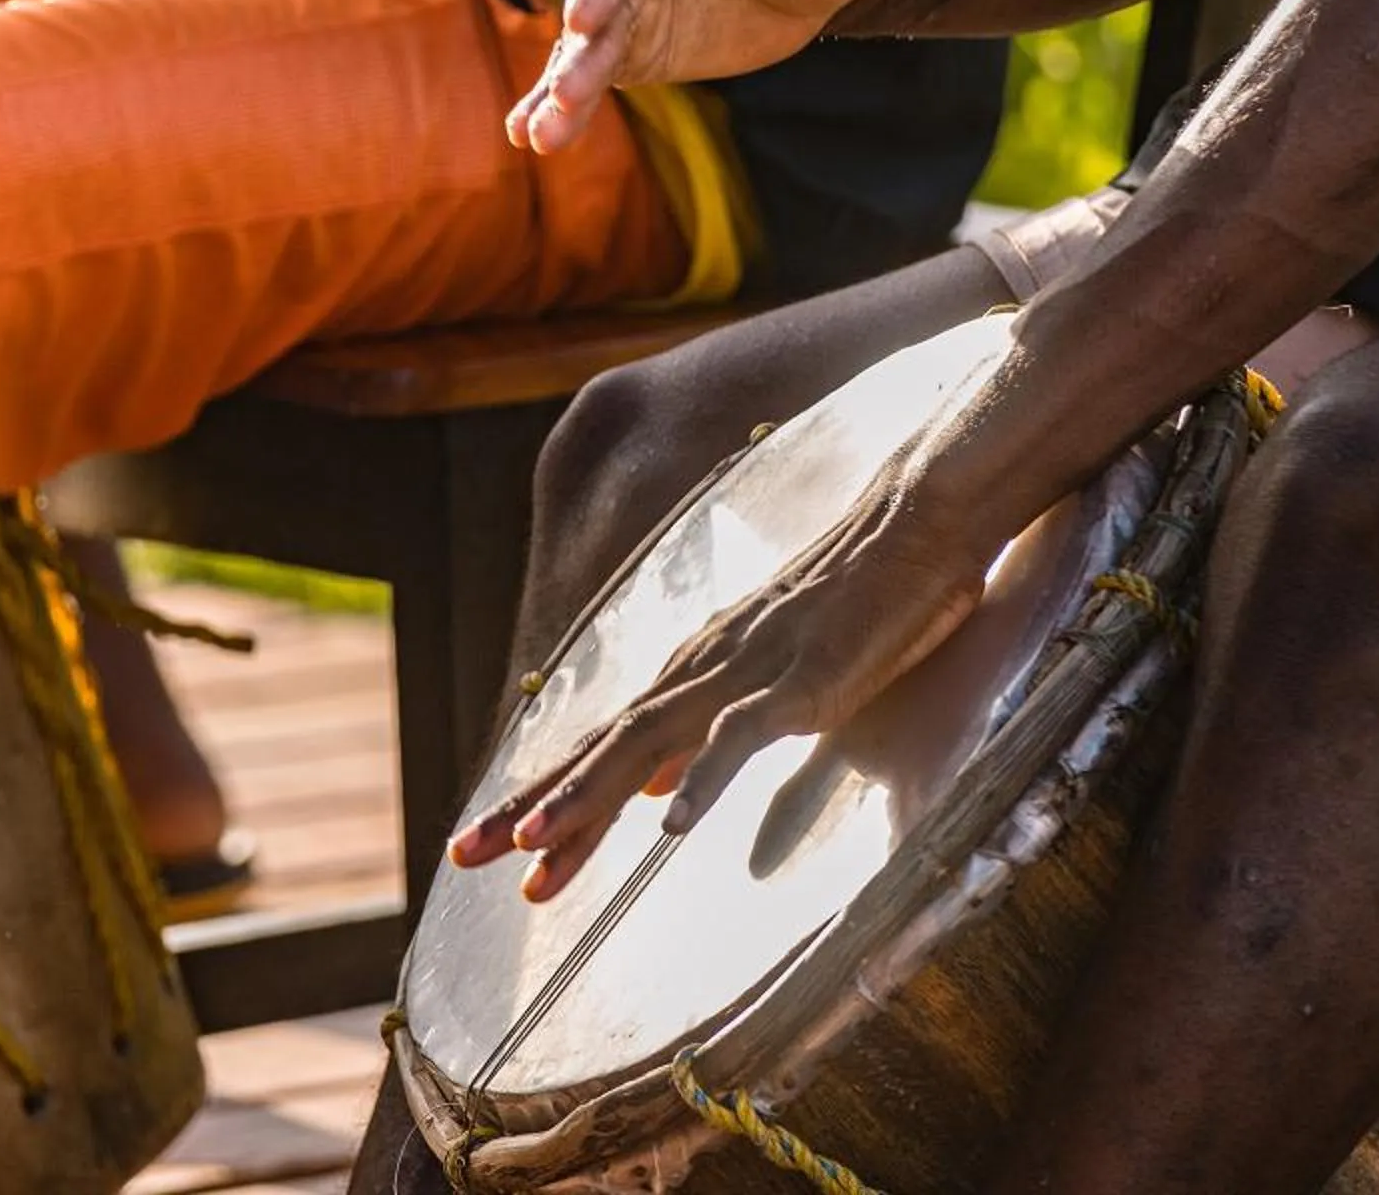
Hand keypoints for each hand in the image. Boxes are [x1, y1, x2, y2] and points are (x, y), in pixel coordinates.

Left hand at [451, 432, 1013, 900]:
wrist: (914, 522)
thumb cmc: (854, 602)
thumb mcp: (768, 681)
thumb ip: (706, 733)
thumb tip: (655, 791)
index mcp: (692, 674)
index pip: (601, 746)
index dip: (542, 797)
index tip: (485, 849)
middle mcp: (702, 670)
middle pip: (602, 750)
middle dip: (531, 807)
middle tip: (463, 857)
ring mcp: (748, 672)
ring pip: (648, 743)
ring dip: (588, 797)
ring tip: (534, 852)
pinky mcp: (803, 682)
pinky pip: (740, 736)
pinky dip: (703, 783)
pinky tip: (670, 829)